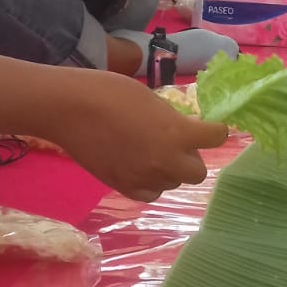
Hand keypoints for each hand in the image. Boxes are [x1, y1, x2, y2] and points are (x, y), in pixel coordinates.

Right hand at [57, 74, 228, 201]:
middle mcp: (166, 162)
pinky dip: (149, 183)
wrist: (70, 109)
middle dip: (191, 158)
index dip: (214, 131)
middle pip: (198, 173)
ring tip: (149, 152)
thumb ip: (171, 119)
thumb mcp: (152, 99)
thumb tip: (180, 129)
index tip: (208, 127)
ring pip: (172, 183)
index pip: (217, 137)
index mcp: (178, 134)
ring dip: (168, 170)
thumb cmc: (110, 92)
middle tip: (175, 144)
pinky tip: (137, 167)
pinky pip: (150, 193)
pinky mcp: (124, 188)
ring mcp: (145, 179)